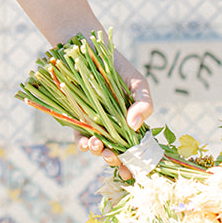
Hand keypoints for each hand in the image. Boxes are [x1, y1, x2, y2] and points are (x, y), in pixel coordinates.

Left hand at [75, 52, 153, 180]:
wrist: (88, 49)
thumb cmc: (118, 67)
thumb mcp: (138, 83)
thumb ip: (144, 104)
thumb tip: (135, 126)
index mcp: (131, 124)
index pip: (136, 149)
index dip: (135, 164)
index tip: (132, 173)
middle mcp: (114, 128)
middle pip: (117, 153)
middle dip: (115, 161)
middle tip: (113, 158)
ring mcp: (96, 125)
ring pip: (98, 148)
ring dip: (98, 153)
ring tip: (98, 146)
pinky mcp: (77, 120)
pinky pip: (80, 137)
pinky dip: (83, 143)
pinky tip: (86, 141)